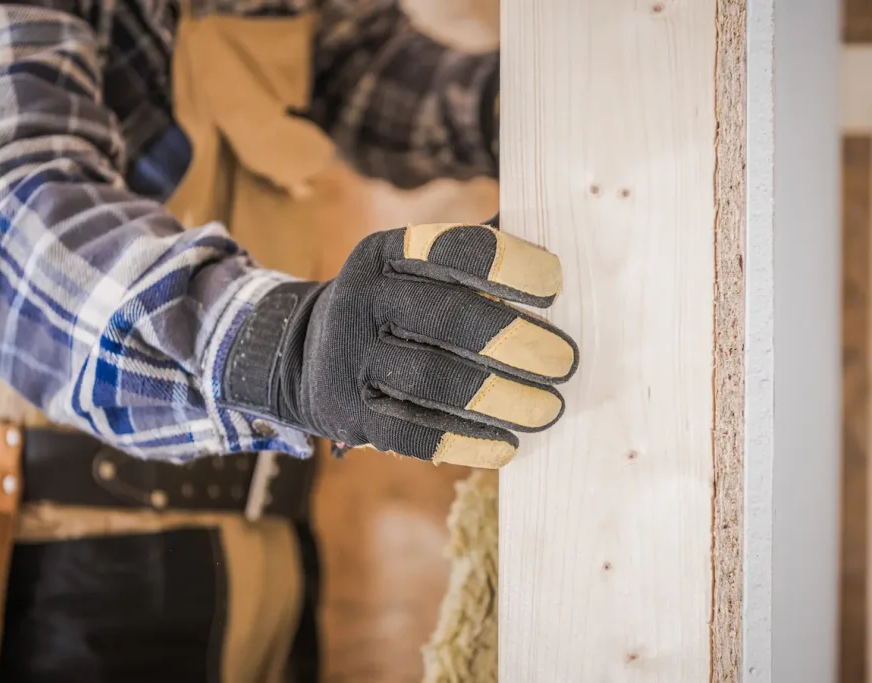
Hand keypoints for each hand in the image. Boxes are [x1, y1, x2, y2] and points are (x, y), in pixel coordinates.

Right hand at [226, 221, 578, 468]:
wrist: (307, 354)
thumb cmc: (395, 309)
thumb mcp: (416, 271)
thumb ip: (476, 266)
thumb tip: (557, 261)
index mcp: (385, 253)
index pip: (454, 250)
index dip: (509, 265)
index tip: (554, 286)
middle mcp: (361, 300)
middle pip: (451, 320)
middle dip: (519, 342)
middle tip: (564, 361)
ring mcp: (348, 359)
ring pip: (436, 380)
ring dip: (504, 397)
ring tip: (548, 407)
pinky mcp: (346, 414)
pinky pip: (412, 433)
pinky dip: (466, 440)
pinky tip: (506, 445)